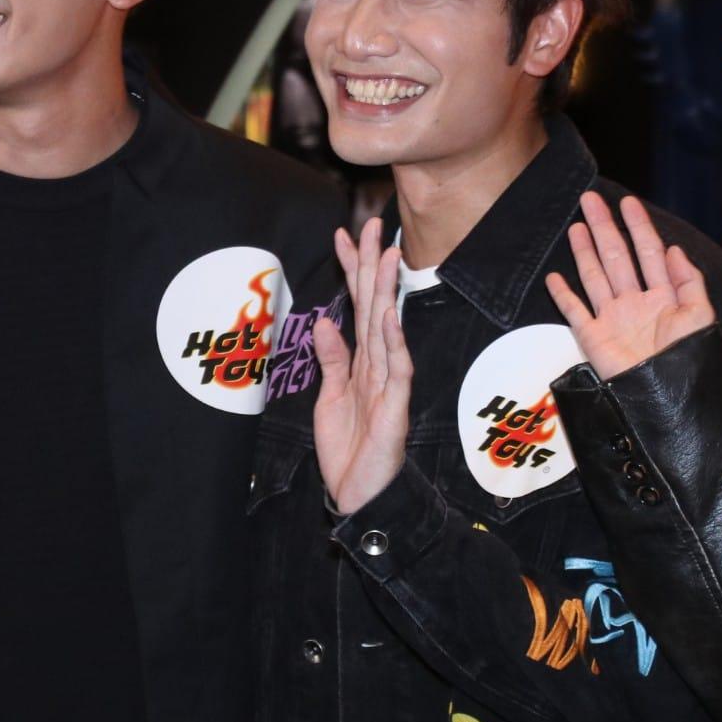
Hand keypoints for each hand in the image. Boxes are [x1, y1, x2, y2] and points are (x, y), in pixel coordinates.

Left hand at [312, 217, 413, 515]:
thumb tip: (325, 320)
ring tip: (386, 255)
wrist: (360, 497)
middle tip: (371, 224)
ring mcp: (389, 384)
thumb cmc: (349, 450)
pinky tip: (390, 317)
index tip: (342, 233)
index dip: (350, 270)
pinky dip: (393, 343)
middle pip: (375, 305)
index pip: (357, 306)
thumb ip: (331, 359)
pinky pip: (396, 370)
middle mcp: (379, 365)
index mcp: (362, 361)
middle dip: (371, 265)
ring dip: (385, 292)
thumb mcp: (330, 397)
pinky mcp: (395, 408)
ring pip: (388, 329)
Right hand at [545, 191, 714, 379]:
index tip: (628, 203)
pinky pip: (574, 311)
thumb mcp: (700, 316)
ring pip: (594, 275)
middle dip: (604, 227)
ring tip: (576, 226)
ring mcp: (612, 318)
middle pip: (616, 256)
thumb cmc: (687, 359)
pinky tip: (555, 277)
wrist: (665, 396)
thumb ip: (688, 282)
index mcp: (662, 296)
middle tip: (591, 200)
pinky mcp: (592, 337)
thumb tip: (673, 249)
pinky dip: (563, 294)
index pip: (648, 252)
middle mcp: (635, 302)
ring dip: (585, 251)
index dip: (639, 226)